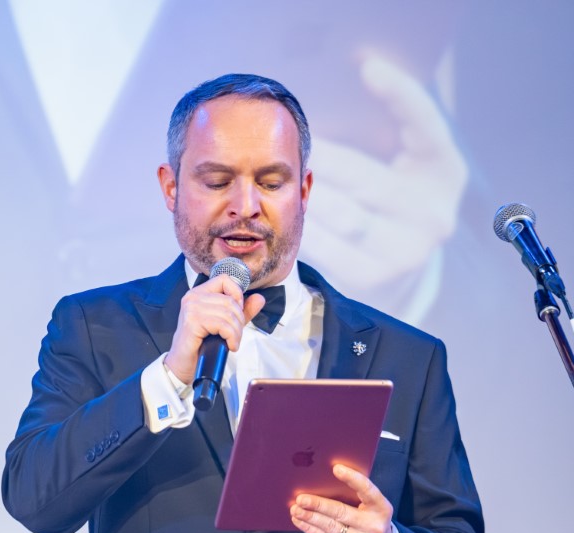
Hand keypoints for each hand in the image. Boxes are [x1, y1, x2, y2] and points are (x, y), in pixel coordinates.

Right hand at [165, 273, 265, 382]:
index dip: (237, 294)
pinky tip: (229, 345)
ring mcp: (191, 309)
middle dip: (239, 320)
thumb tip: (259, 298)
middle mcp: (193, 297)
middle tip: (235, 335)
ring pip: (228, 314)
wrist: (183, 363)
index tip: (237, 313)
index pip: (224, 279)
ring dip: (236, 332)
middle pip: (230, 300)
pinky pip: (222, 325)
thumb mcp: (225, 324)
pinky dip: (231, 337)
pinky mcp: (192, 322)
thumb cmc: (200, 344)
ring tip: (232, 342)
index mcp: (199, 293)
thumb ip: (242, 311)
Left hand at [290, 463, 393, 532]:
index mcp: (381, 508)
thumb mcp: (369, 507)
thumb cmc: (367, 519)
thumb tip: (322, 479)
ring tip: (295, 509)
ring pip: (330, 526)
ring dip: (309, 517)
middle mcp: (374, 526)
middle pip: (341, 512)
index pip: (368, 490)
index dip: (353, 479)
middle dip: (318, 504)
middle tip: (301, 498)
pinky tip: (299, 520)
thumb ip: (354, 495)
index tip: (336, 468)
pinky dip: (309, 528)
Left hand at [301, 55, 467, 318]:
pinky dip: (301, 228)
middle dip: (323, 160)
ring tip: (275, 177)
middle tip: (285, 144)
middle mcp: (431, 214)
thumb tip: (361, 71)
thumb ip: (391, 126)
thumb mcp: (404, 163)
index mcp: (444, 174)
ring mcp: (404, 250)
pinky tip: (277, 213)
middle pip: (367, 180)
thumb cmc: (390, 202)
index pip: (427, 128)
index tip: (369, 68)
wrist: (400, 272)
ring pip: (344, 216)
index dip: (401, 97)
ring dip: (306, 195)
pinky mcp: (371, 278)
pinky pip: (327, 249)